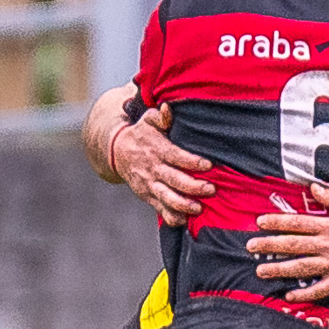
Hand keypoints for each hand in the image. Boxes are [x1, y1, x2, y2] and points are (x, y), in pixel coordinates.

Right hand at [113, 105, 215, 226]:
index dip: (192, 161)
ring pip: (166, 197)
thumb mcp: (148, 120)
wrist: (117, 152)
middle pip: (174, 180)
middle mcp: (153, 168)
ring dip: (183, 204)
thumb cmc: (142, 134)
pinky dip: (171, 217)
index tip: (208, 165)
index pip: (176, 156)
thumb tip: (168, 108)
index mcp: (157, 149)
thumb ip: (160, 116)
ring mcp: (149, 184)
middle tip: (211, 189)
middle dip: (193, 186)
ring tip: (198, 208)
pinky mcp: (147, 196)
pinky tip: (184, 220)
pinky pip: (159, 209)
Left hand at [246, 181, 328, 301]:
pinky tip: (288, 296)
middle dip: (269, 246)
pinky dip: (304, 294)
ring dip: (279, 270)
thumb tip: (313, 187)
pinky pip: (319, 289)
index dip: (277, 222)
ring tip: (260, 271)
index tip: (260, 222)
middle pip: (294, 245)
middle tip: (250, 247)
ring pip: (301, 268)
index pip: (298, 223)